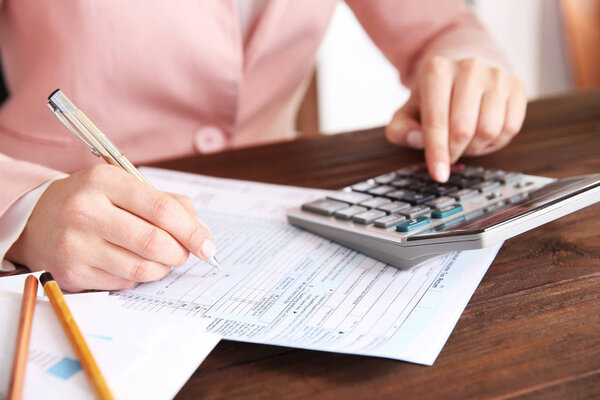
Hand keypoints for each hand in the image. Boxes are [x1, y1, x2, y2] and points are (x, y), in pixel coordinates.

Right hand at [6, 165, 215, 291]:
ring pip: (141, 268)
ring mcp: (76, 245)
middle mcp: (86, 211)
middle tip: (185, 254)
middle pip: (154, 242)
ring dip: (162, 267)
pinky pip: (124, 283)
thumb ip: (167, 203)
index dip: (192, 230)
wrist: (37, 221)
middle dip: (180, 252)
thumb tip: (201, 231)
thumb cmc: (93, 202)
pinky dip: (138, 277)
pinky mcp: (72, 273)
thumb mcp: (124, 187)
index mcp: (104, 182)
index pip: (161, 209)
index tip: (207, 244)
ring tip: (162, 259)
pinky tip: (132, 263)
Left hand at [385, 57, 526, 181]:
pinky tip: (483, 135)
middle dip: (454, 151)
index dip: (437, 152)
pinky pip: (511, 127)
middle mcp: (468, 67)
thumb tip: (417, 140)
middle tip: (449, 154)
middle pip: (463, 129)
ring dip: (476, 147)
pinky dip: (496, 141)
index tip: (439, 175)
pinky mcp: (517, 86)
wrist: (465, 71)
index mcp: (436, 70)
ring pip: (489, 130)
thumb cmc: (434, 98)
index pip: (436, 120)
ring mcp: (496, 75)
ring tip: (465, 141)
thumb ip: (401, 130)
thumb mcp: (408, 112)